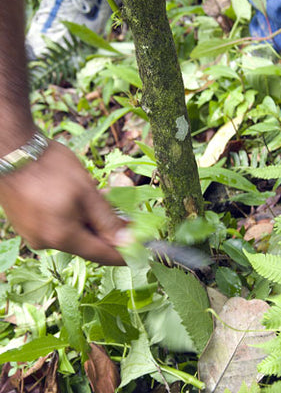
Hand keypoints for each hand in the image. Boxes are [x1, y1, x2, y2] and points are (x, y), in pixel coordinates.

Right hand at [0, 141, 130, 264]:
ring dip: (88, 222)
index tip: (141, 251)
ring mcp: (32, 234)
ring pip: (71, 234)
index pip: (100, 255)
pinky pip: (56, 227)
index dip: (122, 254)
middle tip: (124, 217)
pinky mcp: (26, 224)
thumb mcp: (86, 191)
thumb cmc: (51, 167)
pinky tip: (77, 200)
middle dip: (106, 232)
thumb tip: (126, 241)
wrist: (12, 150)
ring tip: (99, 200)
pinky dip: (71, 218)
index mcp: (62, 237)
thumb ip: (106, 219)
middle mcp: (45, 242)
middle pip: (86, 244)